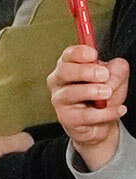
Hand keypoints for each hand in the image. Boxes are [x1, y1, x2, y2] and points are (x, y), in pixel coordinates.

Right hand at [48, 44, 127, 170]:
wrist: (99, 125)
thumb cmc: (102, 97)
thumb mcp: (115, 79)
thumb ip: (117, 70)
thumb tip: (113, 69)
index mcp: (69, 66)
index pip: (68, 55)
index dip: (80, 53)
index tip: (94, 55)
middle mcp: (59, 81)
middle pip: (65, 71)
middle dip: (85, 71)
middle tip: (104, 75)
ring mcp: (60, 100)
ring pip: (72, 92)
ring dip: (93, 91)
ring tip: (108, 93)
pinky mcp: (66, 118)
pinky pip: (86, 115)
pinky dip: (106, 113)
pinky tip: (119, 109)